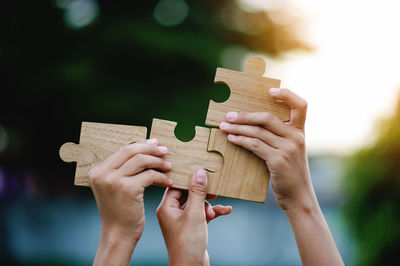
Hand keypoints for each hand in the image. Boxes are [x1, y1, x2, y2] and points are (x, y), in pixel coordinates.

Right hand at [89, 139, 172, 265]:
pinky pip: (149, 175)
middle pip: (131, 151)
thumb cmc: (120, 211)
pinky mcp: (127, 189)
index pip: (122, 150)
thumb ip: (121, 170)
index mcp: (97, 171)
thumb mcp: (114, 187)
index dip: (140, 145)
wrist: (118, 234)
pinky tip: (168, 181)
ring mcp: (113, 181)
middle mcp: (102, 174)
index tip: (154, 144)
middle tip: (165, 151)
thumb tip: (141, 148)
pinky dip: (161, 177)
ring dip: (158, 162)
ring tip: (169, 166)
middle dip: (150, 149)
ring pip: (141, 161)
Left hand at [156, 169, 231, 265]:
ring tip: (213, 212)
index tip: (201, 172)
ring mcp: (182, 220)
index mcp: (166, 208)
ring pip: (197, 203)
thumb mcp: (195, 213)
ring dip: (208, 205)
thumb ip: (197, 192)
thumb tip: (199, 173)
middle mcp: (172, 213)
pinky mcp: (192, 227)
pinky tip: (226, 210)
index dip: (188, 179)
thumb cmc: (187, 244)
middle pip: (187, 193)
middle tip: (213, 191)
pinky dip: (213, 212)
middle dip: (202, 194)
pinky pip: (202, 213)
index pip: (176, 185)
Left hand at [219, 88, 313, 210]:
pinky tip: (231, 138)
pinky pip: (255, 145)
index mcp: (300, 132)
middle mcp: (296, 137)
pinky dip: (240, 140)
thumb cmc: (290, 173)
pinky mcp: (278, 160)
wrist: (298, 197)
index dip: (287, 94)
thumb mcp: (290, 152)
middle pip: (268, 117)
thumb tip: (252, 125)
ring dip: (238, 127)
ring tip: (224, 126)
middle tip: (229, 115)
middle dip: (245, 115)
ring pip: (258, 131)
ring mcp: (288, 149)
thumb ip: (279, 138)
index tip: (270, 90)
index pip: (301, 105)